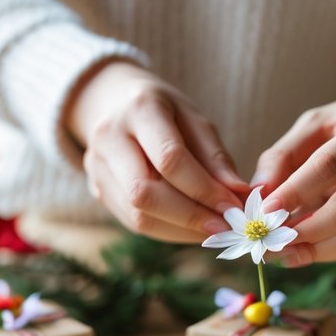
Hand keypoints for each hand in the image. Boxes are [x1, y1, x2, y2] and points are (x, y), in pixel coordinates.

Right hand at [65, 62, 246, 241]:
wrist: (115, 104)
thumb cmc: (165, 111)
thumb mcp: (195, 119)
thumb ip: (215, 157)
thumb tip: (238, 194)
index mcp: (139, 110)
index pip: (169, 158)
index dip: (203, 188)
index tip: (233, 206)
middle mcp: (109, 139)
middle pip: (145, 192)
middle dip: (190, 216)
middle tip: (226, 227)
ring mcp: (96, 167)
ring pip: (137, 215)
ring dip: (180, 230)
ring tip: (214, 231)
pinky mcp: (97, 189)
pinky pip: (134, 221)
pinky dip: (168, 230)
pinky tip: (192, 229)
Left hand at [254, 81, 335, 265]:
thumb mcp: (313, 126)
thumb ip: (282, 156)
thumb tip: (259, 194)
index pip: (331, 165)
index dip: (295, 192)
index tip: (265, 211)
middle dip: (305, 230)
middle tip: (271, 242)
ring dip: (319, 249)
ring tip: (287, 252)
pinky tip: (312, 248)